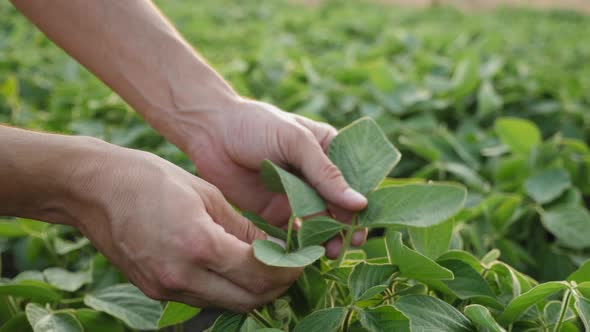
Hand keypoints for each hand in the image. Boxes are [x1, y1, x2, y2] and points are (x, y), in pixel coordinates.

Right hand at [70, 140, 301, 311]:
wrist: (94, 189)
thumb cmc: (151, 179)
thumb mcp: (207, 194)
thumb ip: (243, 228)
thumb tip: (275, 248)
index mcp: (200, 244)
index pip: (261, 273)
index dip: (290, 269)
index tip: (303, 258)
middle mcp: (182, 275)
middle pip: (249, 299)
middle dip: (278, 286)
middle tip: (291, 267)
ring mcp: (165, 288)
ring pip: (227, 305)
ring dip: (253, 291)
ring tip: (267, 268)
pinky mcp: (153, 292)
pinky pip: (203, 300)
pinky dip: (225, 290)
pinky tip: (233, 270)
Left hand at [182, 98, 367, 257]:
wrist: (209, 132)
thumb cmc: (255, 125)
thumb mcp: (295, 142)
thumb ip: (325, 173)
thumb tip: (360, 204)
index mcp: (327, 150)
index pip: (355, 179)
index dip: (361, 202)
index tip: (364, 222)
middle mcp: (315, 175)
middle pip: (339, 206)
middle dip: (346, 225)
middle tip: (349, 243)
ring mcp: (296, 195)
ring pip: (319, 222)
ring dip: (327, 237)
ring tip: (330, 251)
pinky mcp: (275, 212)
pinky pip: (294, 232)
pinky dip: (301, 244)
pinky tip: (306, 253)